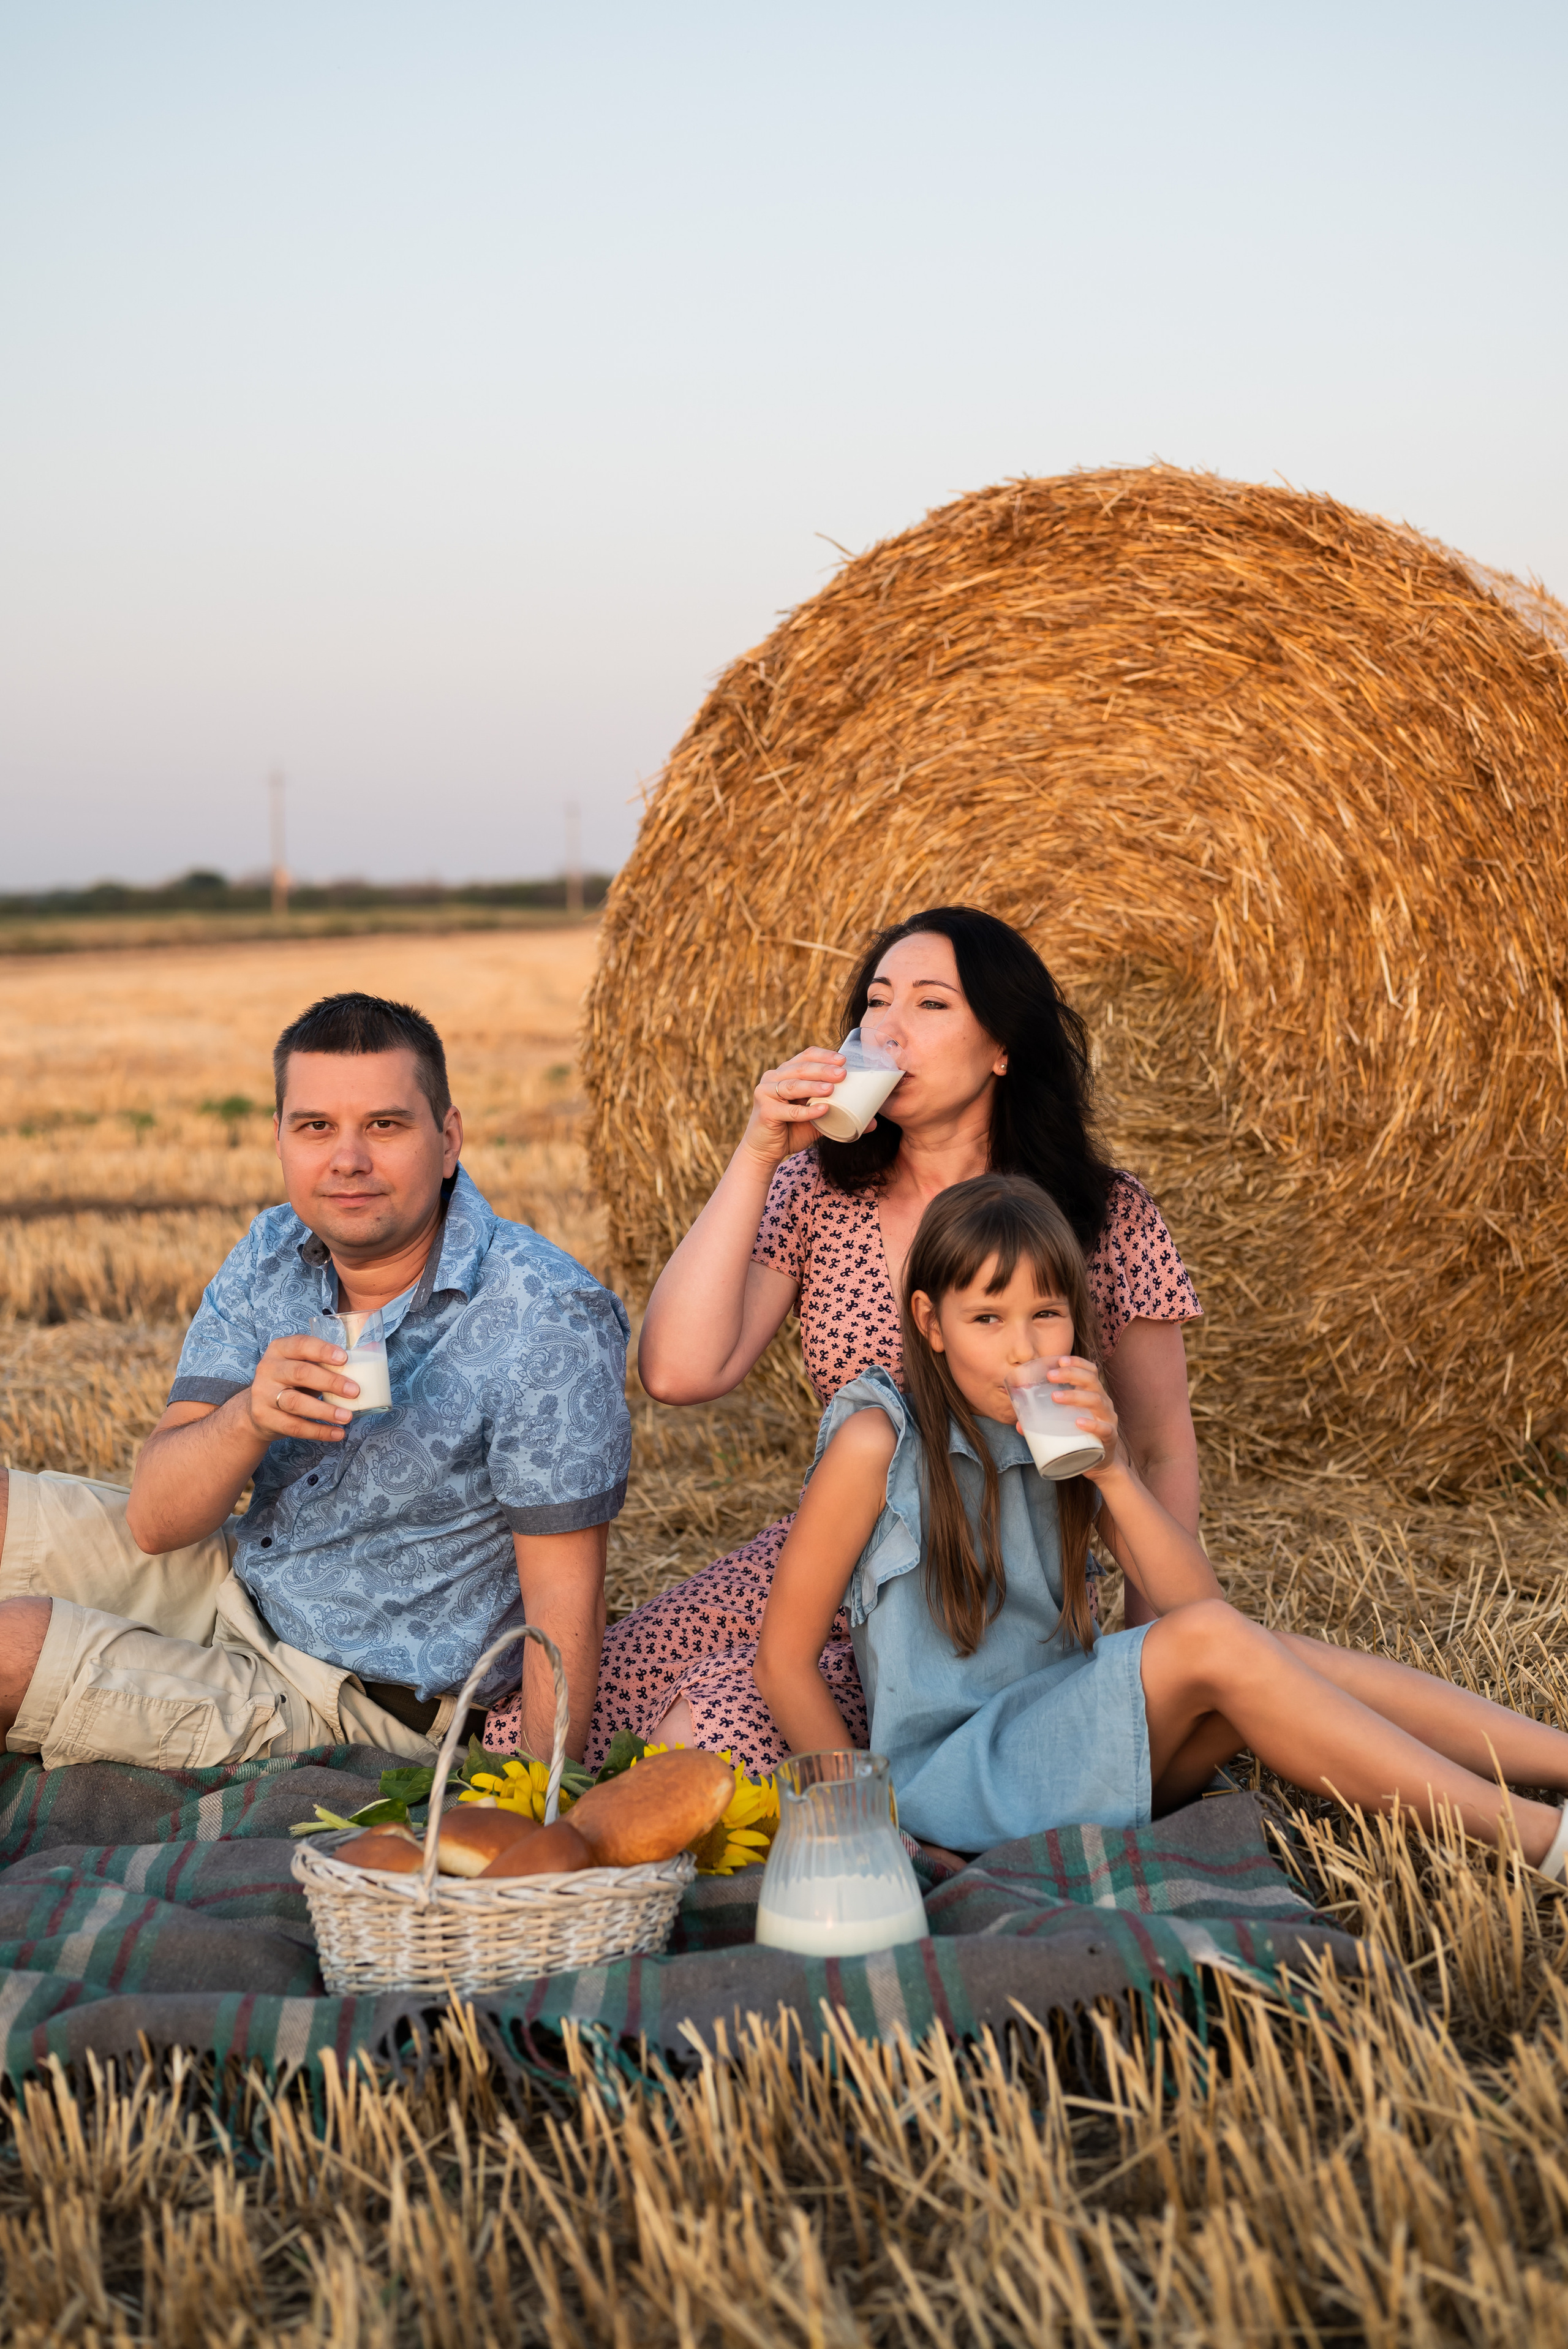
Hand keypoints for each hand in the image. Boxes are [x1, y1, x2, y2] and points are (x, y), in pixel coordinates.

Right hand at [244, 1333, 359, 1444]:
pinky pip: (294, 1426)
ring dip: (325, 1411)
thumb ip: (323, 1364)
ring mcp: (263, 1394)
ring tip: (347, 1417)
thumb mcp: (301, 1365)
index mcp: (280, 1349)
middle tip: (354, 1391)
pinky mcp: (264, 1417)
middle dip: (330, 1382)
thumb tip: (365, 1364)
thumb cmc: (290, 1382)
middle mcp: (268, 1368)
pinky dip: (318, 1431)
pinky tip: (336, 1433)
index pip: (300, 1344)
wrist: (257, 1408)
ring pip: (295, 1402)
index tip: (344, 1358)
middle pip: (300, 1373)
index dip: (322, 1350)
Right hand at [741, 1045, 848, 1161]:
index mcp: (786, 1073)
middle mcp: (773, 1078)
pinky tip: (822, 1110)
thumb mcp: (817, 1119)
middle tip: (843, 1073)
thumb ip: (839, 1115)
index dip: (824, 1056)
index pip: (806, 1056)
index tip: (844, 1060)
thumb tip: (872, 1123)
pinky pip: (788, 1110)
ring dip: (813, 1086)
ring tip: (832, 1089)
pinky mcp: (765, 1112)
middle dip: (823, 1069)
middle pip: (800, 1068)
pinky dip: (806, 1111)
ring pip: (792, 1085)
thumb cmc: (791, 1130)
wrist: (765, 1151)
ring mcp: (766, 1093)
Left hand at [1023, 1356, 1123, 1478]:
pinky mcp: (1109, 1438)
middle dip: (1071, 1374)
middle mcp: (1103, 1403)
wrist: (1101, 1464)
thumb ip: (1044, 1422)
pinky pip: (1104, 1429)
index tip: (1059, 1360)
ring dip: (1075, 1396)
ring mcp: (1108, 1419)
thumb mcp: (1066, 1424)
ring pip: (1097, 1401)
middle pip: (1091, 1381)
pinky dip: (1092, 1424)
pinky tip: (1078, 1423)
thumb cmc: (1082, 1437)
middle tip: (1051, 1376)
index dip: (1077, 1362)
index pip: (1090, 1371)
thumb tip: (1019, 1424)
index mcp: (1093, 1394)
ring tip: (1056, 1397)